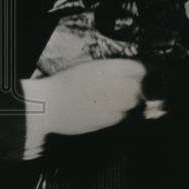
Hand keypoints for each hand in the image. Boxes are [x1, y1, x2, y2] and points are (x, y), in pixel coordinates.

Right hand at [22, 58, 146, 142]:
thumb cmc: (65, 84)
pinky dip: (115, 114)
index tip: (134, 76)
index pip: (139, 69)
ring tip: (108, 101)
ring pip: (132, 103)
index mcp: (112, 68)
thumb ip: (112, 71)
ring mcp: (116, 103)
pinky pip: (121, 116)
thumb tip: (128, 75)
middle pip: (138, 87)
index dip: (136, 73)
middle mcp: (118, 85)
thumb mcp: (90, 68)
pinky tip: (101, 111)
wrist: (49, 105)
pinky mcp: (110, 119)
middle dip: (131, 88)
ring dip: (125, 101)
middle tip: (118, 90)